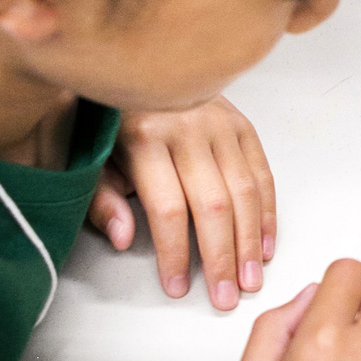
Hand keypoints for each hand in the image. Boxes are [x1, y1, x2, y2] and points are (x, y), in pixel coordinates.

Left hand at [93, 98, 274, 307]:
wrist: (138, 62)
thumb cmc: (112, 119)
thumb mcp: (92, 158)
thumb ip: (103, 200)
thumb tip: (124, 238)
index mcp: (144, 136)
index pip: (168, 208)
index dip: (175, 253)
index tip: (177, 286)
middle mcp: (187, 128)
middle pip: (212, 204)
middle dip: (220, 257)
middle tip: (225, 297)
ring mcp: (220, 124)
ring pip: (243, 192)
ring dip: (250, 242)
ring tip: (250, 280)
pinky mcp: (241, 124)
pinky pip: (262, 174)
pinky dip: (268, 213)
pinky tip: (266, 245)